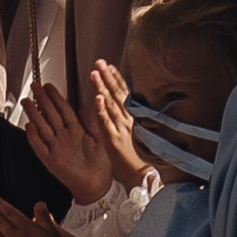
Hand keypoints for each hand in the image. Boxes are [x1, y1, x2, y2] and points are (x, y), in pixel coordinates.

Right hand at [19, 80, 112, 204]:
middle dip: (43, 100)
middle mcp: (64, 138)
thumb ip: (93, 123)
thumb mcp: (100, 139)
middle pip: (51, 115)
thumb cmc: (102, 165)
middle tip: (35, 86)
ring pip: (42, 128)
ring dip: (34, 115)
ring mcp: (56, 148)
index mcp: (77, 132)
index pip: (64, 110)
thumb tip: (87, 105)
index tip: (49, 86)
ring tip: (27, 102)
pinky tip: (28, 127)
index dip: (56, 97)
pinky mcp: (51, 161)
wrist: (99, 186)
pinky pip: (40, 148)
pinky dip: (34, 138)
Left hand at [85, 59, 143, 185]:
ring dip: (103, 87)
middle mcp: (127, 120)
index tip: (109, 65)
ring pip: (110, 104)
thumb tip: (116, 104)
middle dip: (107, 77)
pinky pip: (106, 122)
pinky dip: (102, 109)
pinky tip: (97, 98)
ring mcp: (121, 128)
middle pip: (117, 94)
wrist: (141, 174)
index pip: (123, 94)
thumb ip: (123, 118)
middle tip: (99, 62)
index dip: (116, 79)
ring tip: (95, 73)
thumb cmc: (135, 155)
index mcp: (130, 118)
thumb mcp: (129, 132)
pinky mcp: (113, 139)